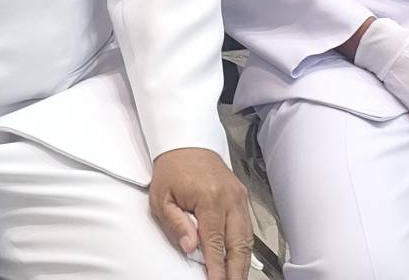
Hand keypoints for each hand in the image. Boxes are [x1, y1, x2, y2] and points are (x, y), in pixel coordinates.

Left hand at [149, 148, 252, 279]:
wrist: (186, 142)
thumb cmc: (172, 169)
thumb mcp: (161, 198)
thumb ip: (176, 224)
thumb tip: (190, 247)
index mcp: (209, 198)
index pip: (215, 242)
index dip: (217, 267)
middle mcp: (229, 197)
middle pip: (238, 243)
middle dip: (236, 270)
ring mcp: (239, 196)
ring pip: (246, 237)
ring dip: (243, 261)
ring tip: (236, 278)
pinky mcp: (241, 196)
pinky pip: (247, 226)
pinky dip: (244, 246)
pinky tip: (240, 260)